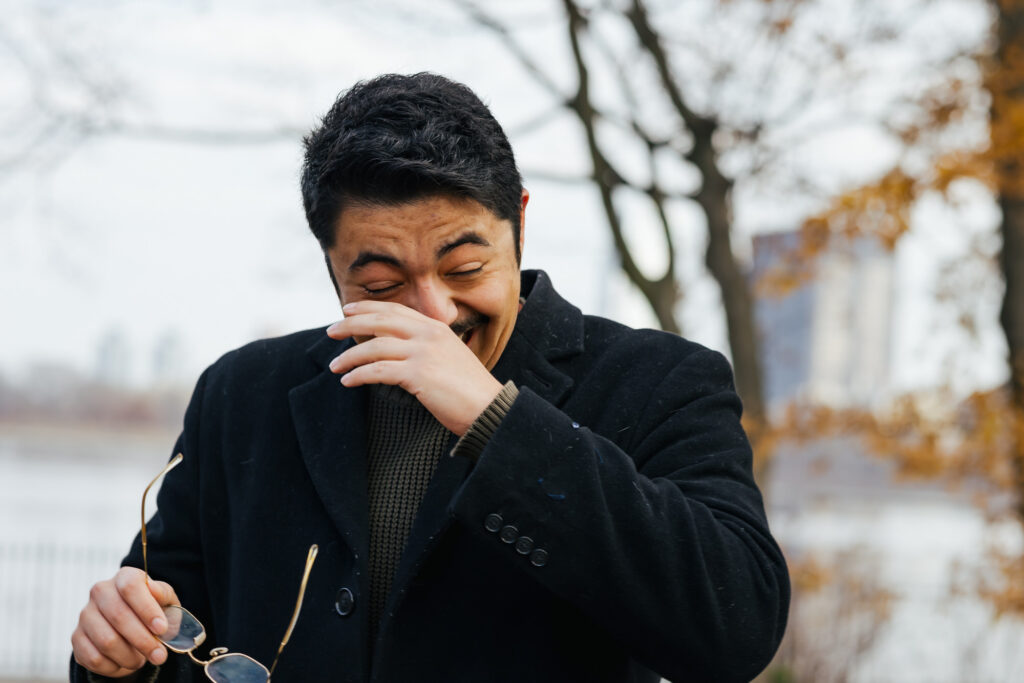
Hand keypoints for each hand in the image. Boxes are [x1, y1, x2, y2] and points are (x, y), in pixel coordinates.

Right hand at [72, 567, 178, 677]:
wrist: (133, 628)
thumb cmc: (153, 611)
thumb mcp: (165, 600)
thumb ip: (162, 594)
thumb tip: (154, 591)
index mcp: (124, 577)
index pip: (130, 587)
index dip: (147, 609)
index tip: (162, 629)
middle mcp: (100, 592)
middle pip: (118, 616)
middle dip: (143, 640)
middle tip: (159, 655)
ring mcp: (85, 615)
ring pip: (106, 640)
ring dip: (129, 656)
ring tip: (142, 660)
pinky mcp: (77, 637)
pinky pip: (93, 658)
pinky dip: (113, 666)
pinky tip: (124, 663)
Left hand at [326, 300, 503, 434]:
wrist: (490, 408)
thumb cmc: (470, 390)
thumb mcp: (450, 358)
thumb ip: (428, 349)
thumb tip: (399, 353)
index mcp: (436, 328)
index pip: (396, 310)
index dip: (369, 308)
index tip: (348, 310)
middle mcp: (429, 334)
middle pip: (380, 321)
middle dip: (351, 324)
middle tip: (331, 331)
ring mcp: (423, 353)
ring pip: (374, 347)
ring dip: (349, 356)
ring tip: (334, 366)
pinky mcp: (418, 374)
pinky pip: (377, 370)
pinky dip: (358, 375)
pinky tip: (348, 381)